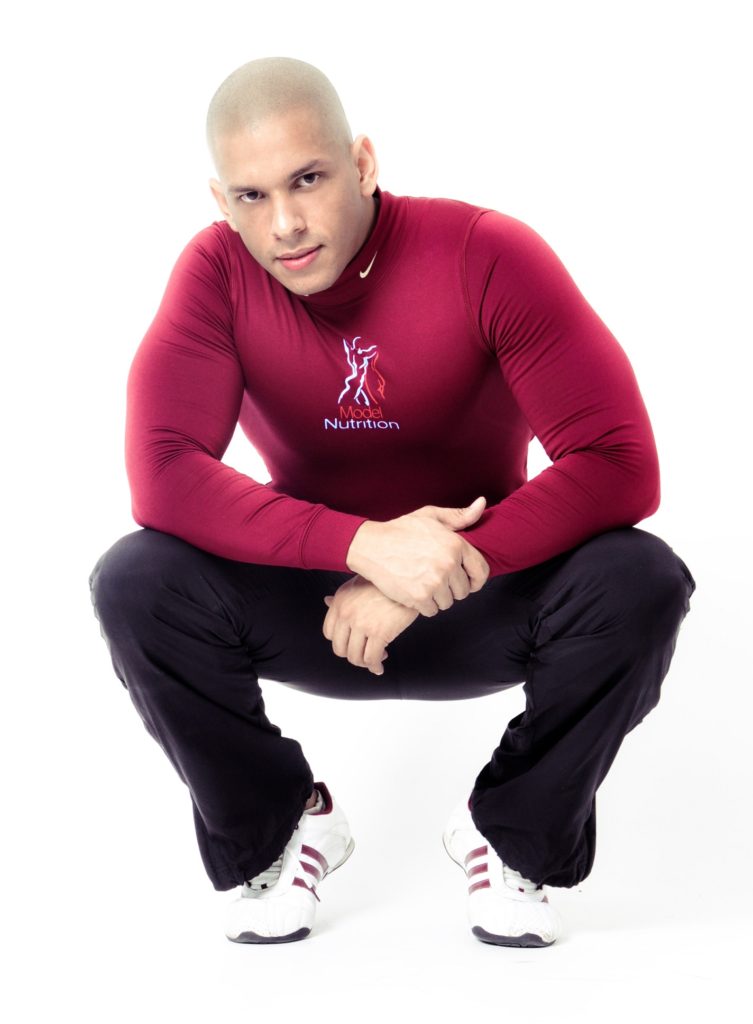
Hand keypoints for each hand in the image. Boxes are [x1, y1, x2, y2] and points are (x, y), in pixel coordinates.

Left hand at [322, 576, 419, 674]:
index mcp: (340, 602)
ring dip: (364, 663)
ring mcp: (362, 624)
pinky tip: (379, 666)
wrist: (407, 579)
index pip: (329, 633)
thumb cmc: (385, 581)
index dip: (341, 642)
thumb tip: (327, 601)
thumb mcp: (356, 583)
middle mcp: (347, 614)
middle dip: (352, 655)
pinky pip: (371, 659)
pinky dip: (375, 666)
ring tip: (375, 658)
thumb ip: (341, 597)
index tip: (351, 643)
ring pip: (355, 657)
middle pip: (340, 648)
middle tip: (364, 654)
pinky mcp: (379, 633)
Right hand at [345, 497, 489, 615]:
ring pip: (448, 602)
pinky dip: (424, 606)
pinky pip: (432, 611)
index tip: (468, 582)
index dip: (476, 580)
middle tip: (436, 579)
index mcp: (456, 544)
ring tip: (423, 584)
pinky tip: (414, 591)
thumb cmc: (400, 530)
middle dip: (452, 588)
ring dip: (438, 598)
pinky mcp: (420, 597)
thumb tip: (482, 504)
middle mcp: (449, 564)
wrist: (371, 546)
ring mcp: (435, 582)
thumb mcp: (431, 516)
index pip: (481, 571)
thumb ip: (460, 515)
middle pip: (463, 591)